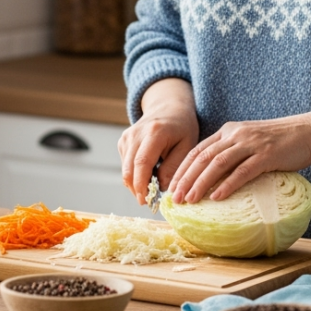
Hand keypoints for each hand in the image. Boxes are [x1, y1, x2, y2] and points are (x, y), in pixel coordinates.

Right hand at [118, 78, 198, 203]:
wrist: (169, 108)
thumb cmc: (182, 127)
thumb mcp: (187, 146)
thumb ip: (174, 167)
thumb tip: (161, 188)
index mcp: (154, 133)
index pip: (142, 163)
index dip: (141, 184)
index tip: (145, 201)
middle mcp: (135, 134)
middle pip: (129, 169)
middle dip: (136, 189)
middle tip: (148, 202)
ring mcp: (127, 137)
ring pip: (125, 169)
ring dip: (136, 183)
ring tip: (152, 188)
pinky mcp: (123, 142)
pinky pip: (126, 165)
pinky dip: (135, 175)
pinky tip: (149, 175)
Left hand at [168, 101, 310, 203]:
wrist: (309, 132)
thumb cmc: (279, 142)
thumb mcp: (250, 141)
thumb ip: (232, 153)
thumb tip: (213, 179)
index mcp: (228, 131)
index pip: (198, 150)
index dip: (182, 169)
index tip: (171, 187)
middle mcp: (236, 134)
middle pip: (203, 157)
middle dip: (186, 179)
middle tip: (175, 199)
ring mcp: (251, 143)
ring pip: (218, 163)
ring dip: (201, 183)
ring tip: (190, 200)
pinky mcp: (267, 155)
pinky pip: (243, 171)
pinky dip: (228, 184)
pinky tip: (217, 197)